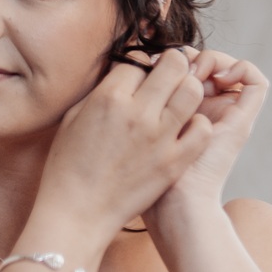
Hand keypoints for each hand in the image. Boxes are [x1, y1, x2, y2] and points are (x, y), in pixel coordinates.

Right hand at [35, 47, 213, 238]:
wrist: (77, 213)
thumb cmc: (68, 167)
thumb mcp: (73, 118)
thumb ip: (101, 91)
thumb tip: (123, 74)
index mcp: (108, 98)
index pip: (139, 59)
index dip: (140, 64)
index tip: (138, 76)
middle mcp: (138, 112)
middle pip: (174, 64)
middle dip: (172, 65)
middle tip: (167, 78)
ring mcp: (159, 137)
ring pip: (193, 91)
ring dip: (188, 89)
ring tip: (178, 101)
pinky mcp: (174, 162)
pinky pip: (202, 129)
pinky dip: (198, 124)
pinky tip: (185, 128)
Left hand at [151, 48, 266, 215]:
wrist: (175, 207)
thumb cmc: (142, 179)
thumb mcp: (138, 136)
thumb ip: (136, 105)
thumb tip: (137, 68)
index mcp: (183, 115)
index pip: (186, 70)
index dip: (173, 59)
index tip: (153, 62)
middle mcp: (209, 112)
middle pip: (207, 64)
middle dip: (190, 56)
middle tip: (172, 65)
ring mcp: (229, 116)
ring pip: (228, 65)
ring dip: (212, 59)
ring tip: (194, 70)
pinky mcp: (243, 122)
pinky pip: (255, 81)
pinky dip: (240, 68)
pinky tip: (217, 77)